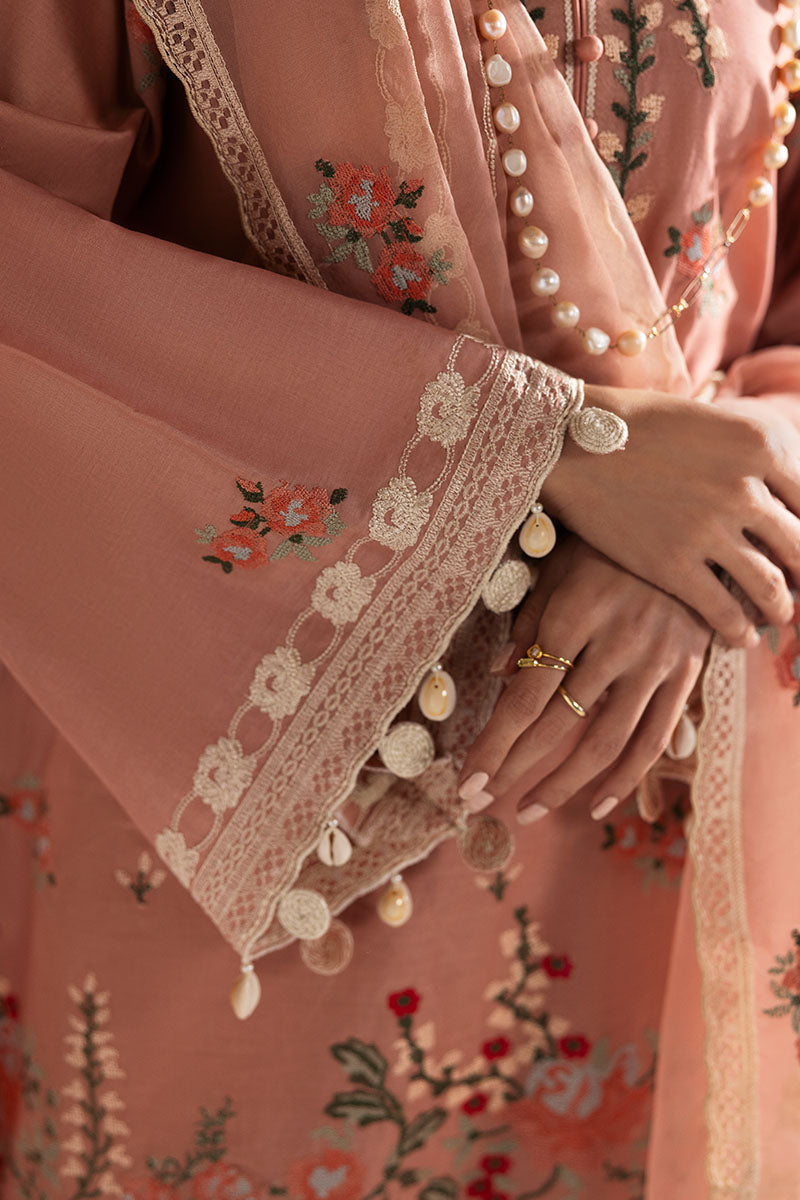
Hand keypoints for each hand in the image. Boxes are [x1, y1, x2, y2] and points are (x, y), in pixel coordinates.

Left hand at [457, 539, 710, 822]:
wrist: (691, 526)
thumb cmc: (608, 544)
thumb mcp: (558, 568)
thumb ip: (528, 622)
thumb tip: (496, 675)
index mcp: (574, 614)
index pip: (525, 697)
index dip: (493, 745)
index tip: (466, 780)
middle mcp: (616, 643)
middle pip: (556, 725)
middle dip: (514, 769)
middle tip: (481, 800)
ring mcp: (656, 662)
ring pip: (605, 743)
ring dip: (563, 785)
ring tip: (528, 809)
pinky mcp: (686, 674)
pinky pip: (654, 739)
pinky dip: (625, 779)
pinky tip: (596, 805)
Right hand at [541, 384, 799, 646]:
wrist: (569, 441)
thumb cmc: (634, 423)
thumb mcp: (710, 422)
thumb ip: (747, 455)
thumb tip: (775, 492)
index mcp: (759, 443)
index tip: (799, 549)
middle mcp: (744, 487)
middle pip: (799, 546)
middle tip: (798, 585)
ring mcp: (709, 530)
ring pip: (770, 585)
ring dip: (780, 607)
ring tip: (777, 615)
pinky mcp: (672, 565)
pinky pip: (724, 612)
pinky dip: (739, 630)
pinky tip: (739, 636)